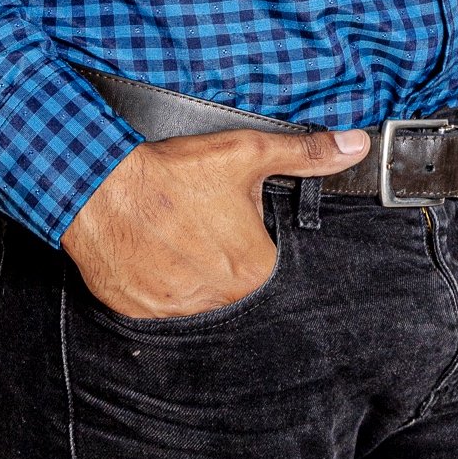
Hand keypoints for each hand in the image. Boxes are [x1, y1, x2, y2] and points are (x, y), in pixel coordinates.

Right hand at [60, 125, 369, 318]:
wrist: (102, 187)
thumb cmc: (175, 172)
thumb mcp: (248, 151)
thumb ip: (307, 153)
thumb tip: (355, 145)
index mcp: (254, 269)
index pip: (263, 258)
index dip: (246, 231)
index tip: (225, 217)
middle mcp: (221, 299)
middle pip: (230, 276)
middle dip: (218, 250)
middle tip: (196, 221)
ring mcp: (178, 310)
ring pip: (196, 291)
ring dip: (188, 267)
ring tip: (173, 233)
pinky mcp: (142, 313)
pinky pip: (159, 302)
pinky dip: (157, 278)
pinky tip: (151, 250)